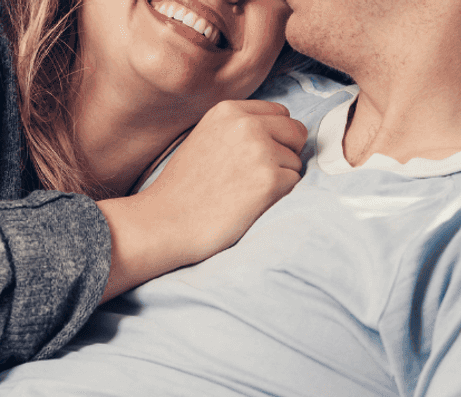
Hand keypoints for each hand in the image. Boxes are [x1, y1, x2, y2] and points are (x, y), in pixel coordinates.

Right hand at [98, 100, 306, 299]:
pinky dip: (278, 197)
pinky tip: (250, 204)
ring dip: (280, 179)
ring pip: (296, 161)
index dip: (275, 136)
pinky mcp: (269, 180)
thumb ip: (237, 128)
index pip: (281, 113)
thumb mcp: (205, 138)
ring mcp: (260, 151)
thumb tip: (278, 131)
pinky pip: (294, 184)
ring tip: (245, 192)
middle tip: (257, 177)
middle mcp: (246, 124)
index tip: (257, 157)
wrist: (165, 222)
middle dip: (285, 154)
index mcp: (228, 111)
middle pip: (296, 132)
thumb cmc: (183, 189)